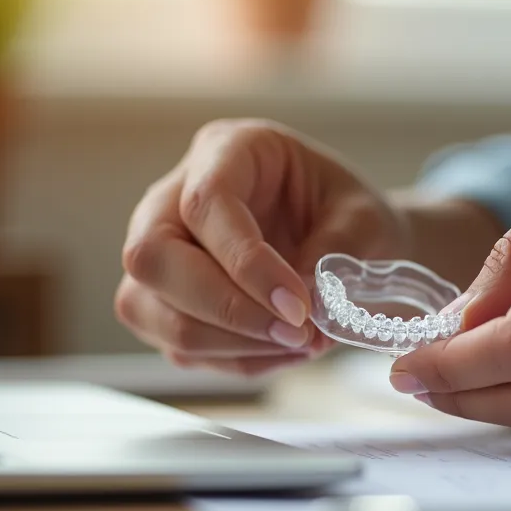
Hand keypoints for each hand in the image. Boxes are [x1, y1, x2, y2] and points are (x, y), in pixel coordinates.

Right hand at [115, 120, 408, 373]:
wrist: (351, 240)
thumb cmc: (349, 214)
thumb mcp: (365, 218)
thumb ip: (336, 254)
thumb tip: (304, 308)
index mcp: (226, 150)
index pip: (205, 203)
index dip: (245, 262)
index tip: (298, 305)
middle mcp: (174, 198)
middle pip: (151, 255)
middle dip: (224, 308)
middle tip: (296, 332)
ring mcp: (162, 254)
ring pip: (145, 308)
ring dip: (226, 342)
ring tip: (298, 344)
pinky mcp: (165, 305)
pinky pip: (178, 346)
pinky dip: (234, 359)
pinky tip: (284, 350)